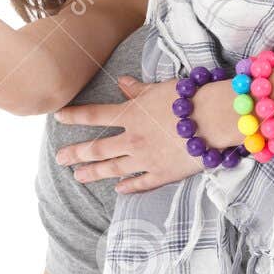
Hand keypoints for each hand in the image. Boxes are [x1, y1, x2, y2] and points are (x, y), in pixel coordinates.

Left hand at [55, 76, 235, 193]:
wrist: (215, 118)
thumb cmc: (190, 98)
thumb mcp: (160, 88)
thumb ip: (138, 90)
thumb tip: (122, 83)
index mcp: (131, 114)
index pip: (94, 115)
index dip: (74, 116)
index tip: (58, 117)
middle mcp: (133, 139)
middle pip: (98, 148)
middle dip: (76, 153)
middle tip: (59, 158)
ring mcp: (146, 159)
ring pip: (114, 168)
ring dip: (94, 172)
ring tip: (78, 177)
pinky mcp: (163, 174)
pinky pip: (141, 183)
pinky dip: (129, 187)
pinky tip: (118, 190)